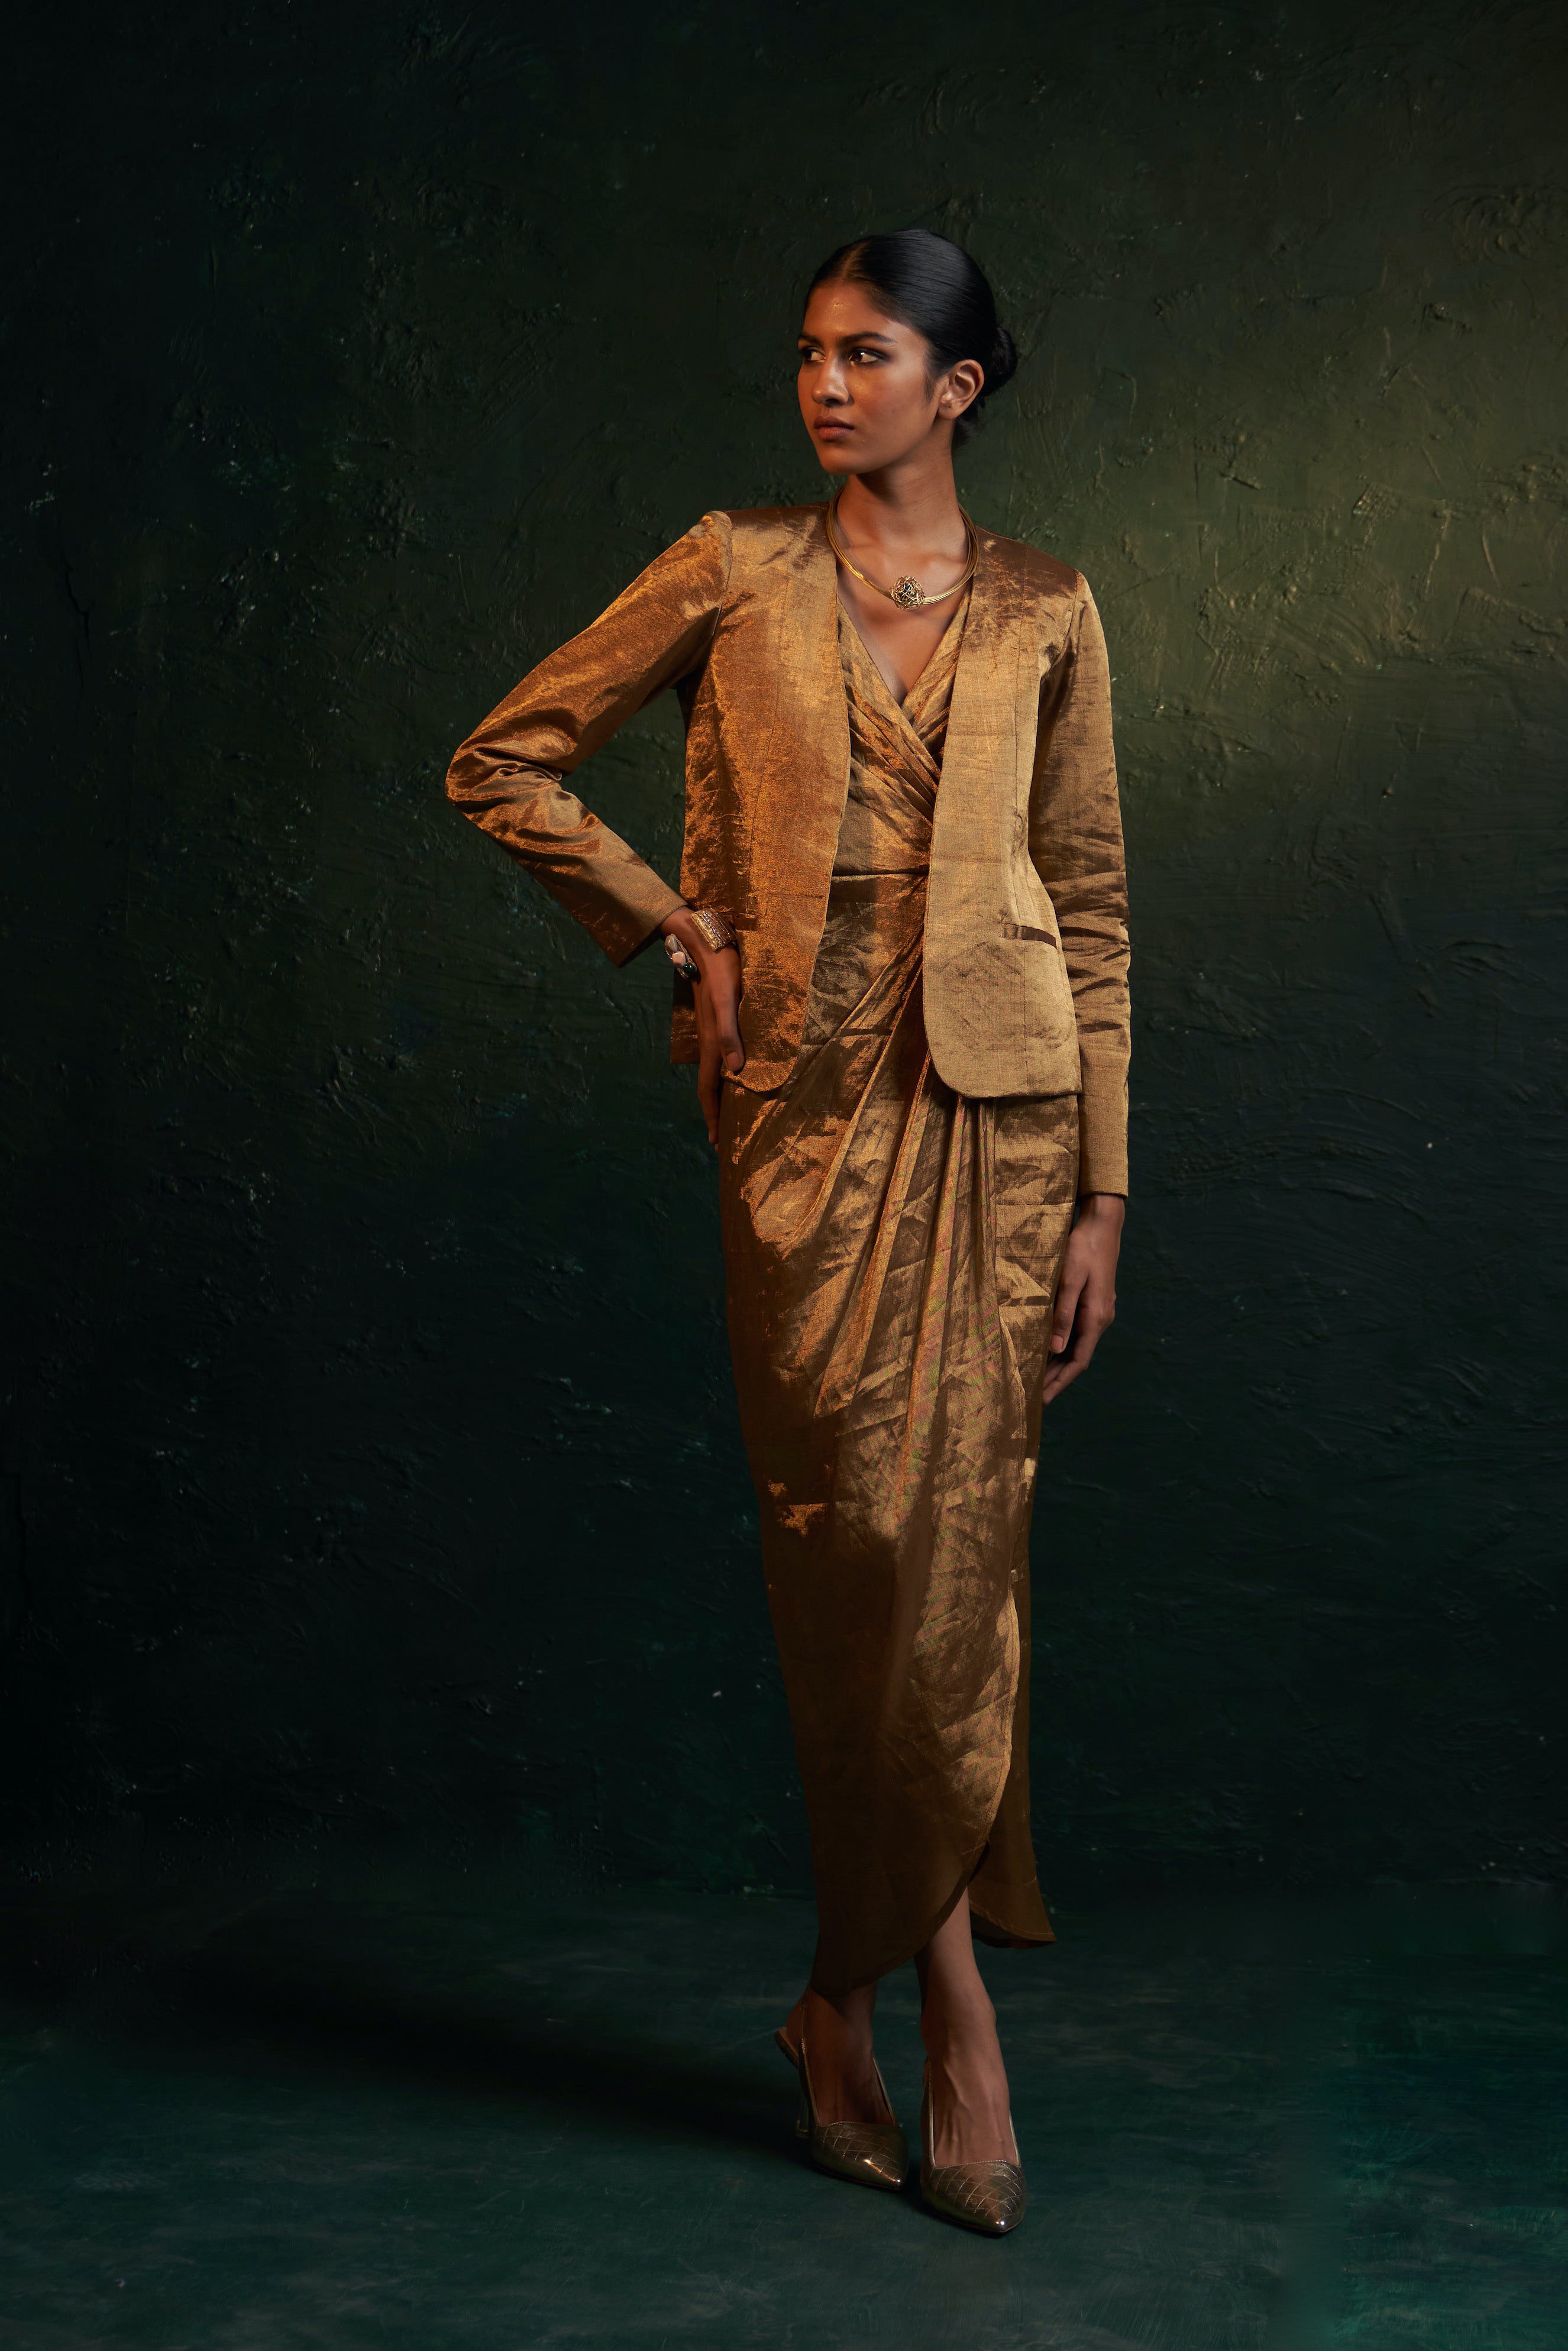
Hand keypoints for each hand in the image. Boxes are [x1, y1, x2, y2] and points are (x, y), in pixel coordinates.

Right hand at [661, 907, 744, 1145]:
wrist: (702, 939)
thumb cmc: (721, 968)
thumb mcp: (728, 1000)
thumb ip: (729, 1033)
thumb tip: (737, 1071)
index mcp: (711, 1043)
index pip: (710, 1089)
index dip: (713, 1116)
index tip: (715, 1142)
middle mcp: (708, 1041)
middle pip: (709, 1086)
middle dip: (714, 1113)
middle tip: (720, 1138)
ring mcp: (710, 1030)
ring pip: (712, 1071)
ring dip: (717, 1095)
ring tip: (725, 1112)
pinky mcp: (714, 1019)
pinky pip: (716, 1055)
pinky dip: (721, 1073)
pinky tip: (731, 1072)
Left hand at [1041, 1193, 1122, 1407]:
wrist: (1102, 1225)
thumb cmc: (1082, 1248)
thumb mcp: (1069, 1280)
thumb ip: (1063, 1314)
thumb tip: (1056, 1349)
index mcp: (1096, 1317)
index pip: (1077, 1361)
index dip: (1060, 1383)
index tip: (1042, 1401)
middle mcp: (1101, 1319)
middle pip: (1077, 1359)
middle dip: (1057, 1380)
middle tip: (1034, 1399)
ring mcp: (1099, 1312)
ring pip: (1077, 1346)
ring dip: (1059, 1365)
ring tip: (1037, 1380)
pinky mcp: (1094, 1304)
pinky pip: (1078, 1333)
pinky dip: (1063, 1346)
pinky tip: (1048, 1350)